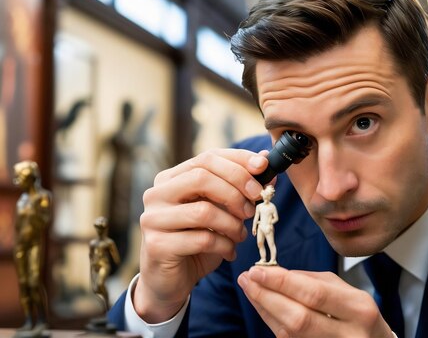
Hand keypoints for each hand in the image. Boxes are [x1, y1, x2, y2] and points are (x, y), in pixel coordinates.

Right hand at [133, 149, 267, 322]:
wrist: (171, 280)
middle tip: (253, 208)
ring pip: (204, 211)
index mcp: (171, 178)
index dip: (238, 161)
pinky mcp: (157, 246)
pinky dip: (225, 245)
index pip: (207, 158)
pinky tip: (230, 251)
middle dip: (236, 191)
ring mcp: (153, 219)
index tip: (264, 168)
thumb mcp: (220, 211)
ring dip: (232, 224)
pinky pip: (202, 240)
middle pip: (202, 177)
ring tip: (241, 235)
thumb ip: (238, 187)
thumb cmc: (198, 240)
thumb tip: (264, 163)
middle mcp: (156, 194)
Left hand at [238, 266, 394, 337]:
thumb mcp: (347, 291)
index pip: (314, 294)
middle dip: (267, 296)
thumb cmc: (359, 315)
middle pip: (297, 317)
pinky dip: (271, 320)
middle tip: (248, 278)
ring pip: (288, 332)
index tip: (259, 269)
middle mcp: (347, 335)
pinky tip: (262, 305)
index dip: (282, 282)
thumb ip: (313, 281)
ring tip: (250, 288)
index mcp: (359, 309)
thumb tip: (276, 273)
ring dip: (264, 308)